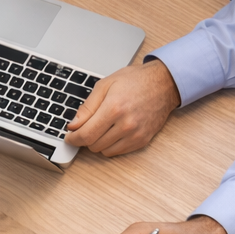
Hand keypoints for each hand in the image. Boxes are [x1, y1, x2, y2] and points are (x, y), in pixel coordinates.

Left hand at [65, 59, 180, 156]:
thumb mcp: (105, 85)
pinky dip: (110, 145)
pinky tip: (113, 132)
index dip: (73, 138)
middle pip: (93, 145)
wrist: (164, 84)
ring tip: (103, 127)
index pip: (86, 134)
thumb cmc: (136, 81)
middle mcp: (125, 124)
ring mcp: (135, 135)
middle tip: (88, 127)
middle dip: (86, 138)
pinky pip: (117, 152)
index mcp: (114, 108)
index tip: (70, 137)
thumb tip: (74, 125)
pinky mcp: (142, 141)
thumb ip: (87, 107)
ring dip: (98, 142)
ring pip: (104, 151)